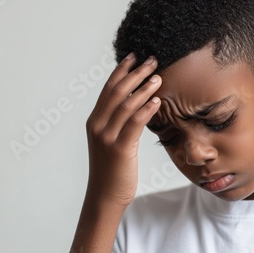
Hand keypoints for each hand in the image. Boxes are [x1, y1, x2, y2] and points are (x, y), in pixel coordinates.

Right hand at [84, 53, 160, 206]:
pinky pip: (134, 124)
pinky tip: (157, 101)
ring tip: (158, 77)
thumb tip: (136, 103)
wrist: (105, 195)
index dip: (122, 70)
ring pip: (126, 105)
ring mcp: (107, 137)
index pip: (109, 88)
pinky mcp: (120, 149)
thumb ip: (118, 122)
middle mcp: (98, 125)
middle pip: (118, 91)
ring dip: (143, 88)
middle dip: (135, 73)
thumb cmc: (112, 168)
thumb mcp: (111, 140)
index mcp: (95, 120)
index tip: (134, 56)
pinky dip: (145, 110)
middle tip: (152, 60)